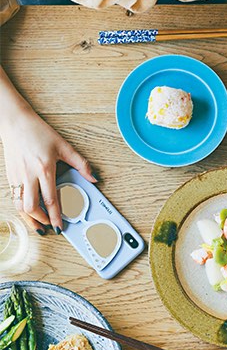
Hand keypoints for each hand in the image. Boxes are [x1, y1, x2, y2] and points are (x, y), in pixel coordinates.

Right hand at [1, 106, 95, 233]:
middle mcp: (29, 175)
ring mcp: (17, 177)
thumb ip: (81, 164)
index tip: (59, 228)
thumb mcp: (63, 146)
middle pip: (32, 207)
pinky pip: (13, 198)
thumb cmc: (38, 132)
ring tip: (39, 225)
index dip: (55, 217)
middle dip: (42, 220)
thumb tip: (94, 178)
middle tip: (51, 225)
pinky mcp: (9, 176)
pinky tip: (29, 212)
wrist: (14, 122)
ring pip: (19, 206)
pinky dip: (21, 209)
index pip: (50, 200)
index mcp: (44, 169)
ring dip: (29, 219)